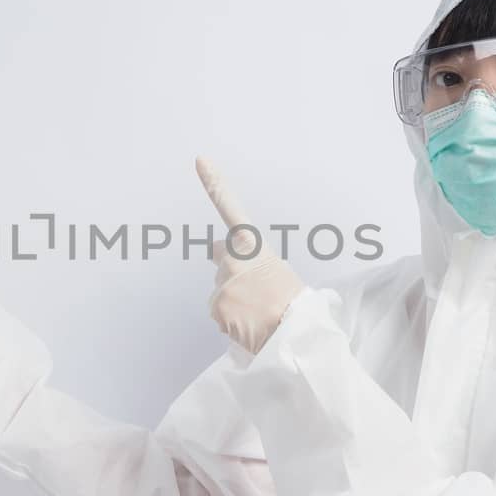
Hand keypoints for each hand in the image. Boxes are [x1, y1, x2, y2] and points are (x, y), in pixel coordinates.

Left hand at [195, 156, 304, 354]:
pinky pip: (218, 311)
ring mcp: (220, 283)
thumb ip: (256, 264)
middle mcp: (232, 259)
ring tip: (256, 311)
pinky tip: (248, 324)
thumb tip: (244, 275)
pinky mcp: (215, 307)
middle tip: (248, 286)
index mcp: (253, 245)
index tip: (200, 160)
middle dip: (226, 265)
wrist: (294, 334)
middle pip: (218, 255)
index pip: (230, 207)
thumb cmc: (296, 304)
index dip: (214, 182)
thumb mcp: (281, 272)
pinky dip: (229, 318)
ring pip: (219, 288)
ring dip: (231, 298)